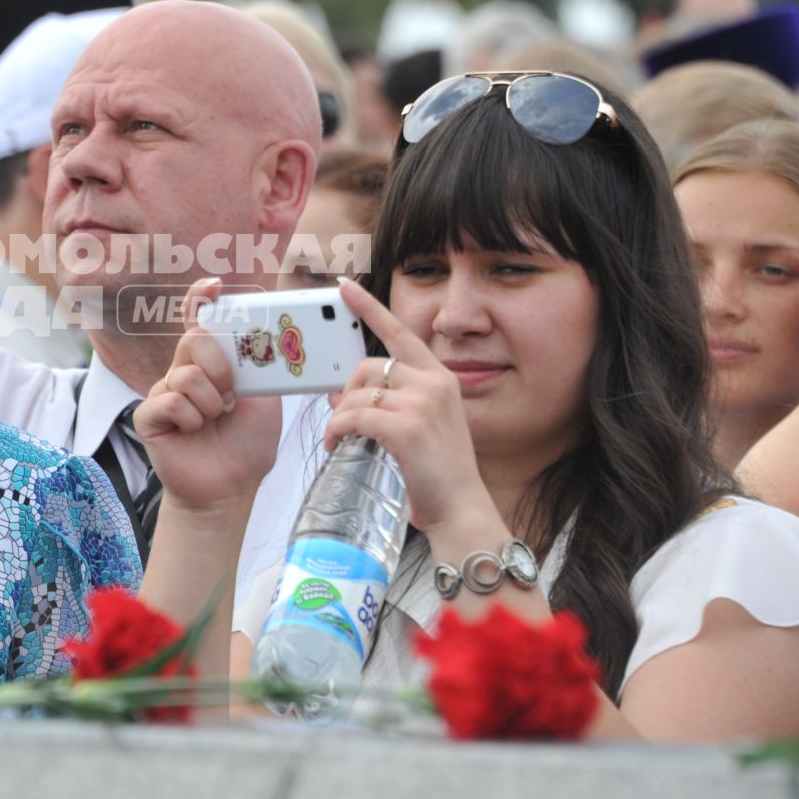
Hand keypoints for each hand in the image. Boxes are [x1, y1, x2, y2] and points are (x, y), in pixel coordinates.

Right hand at [133, 278, 280, 525]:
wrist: (229, 487)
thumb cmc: (246, 444)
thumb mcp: (266, 398)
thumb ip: (261, 367)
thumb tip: (268, 336)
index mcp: (211, 363)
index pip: (198, 320)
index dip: (201, 298)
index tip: (214, 287)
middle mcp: (184, 371)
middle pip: (194, 339)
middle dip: (220, 365)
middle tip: (233, 394)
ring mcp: (164, 392)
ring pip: (187, 374)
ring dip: (211, 402)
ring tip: (216, 421)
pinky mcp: (148, 415)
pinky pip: (170, 401)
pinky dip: (191, 419)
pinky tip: (194, 433)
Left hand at [323, 278, 499, 539]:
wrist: (462, 510)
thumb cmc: (438, 474)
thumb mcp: (420, 427)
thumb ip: (390, 404)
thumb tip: (340, 398)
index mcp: (441, 379)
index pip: (400, 333)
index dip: (369, 308)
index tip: (345, 288)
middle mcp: (435, 383)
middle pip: (368, 367)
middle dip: (346, 392)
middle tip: (341, 418)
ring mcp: (423, 403)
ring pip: (357, 394)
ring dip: (338, 418)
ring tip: (337, 439)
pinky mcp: (407, 427)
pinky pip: (354, 418)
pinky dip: (337, 431)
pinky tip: (336, 445)